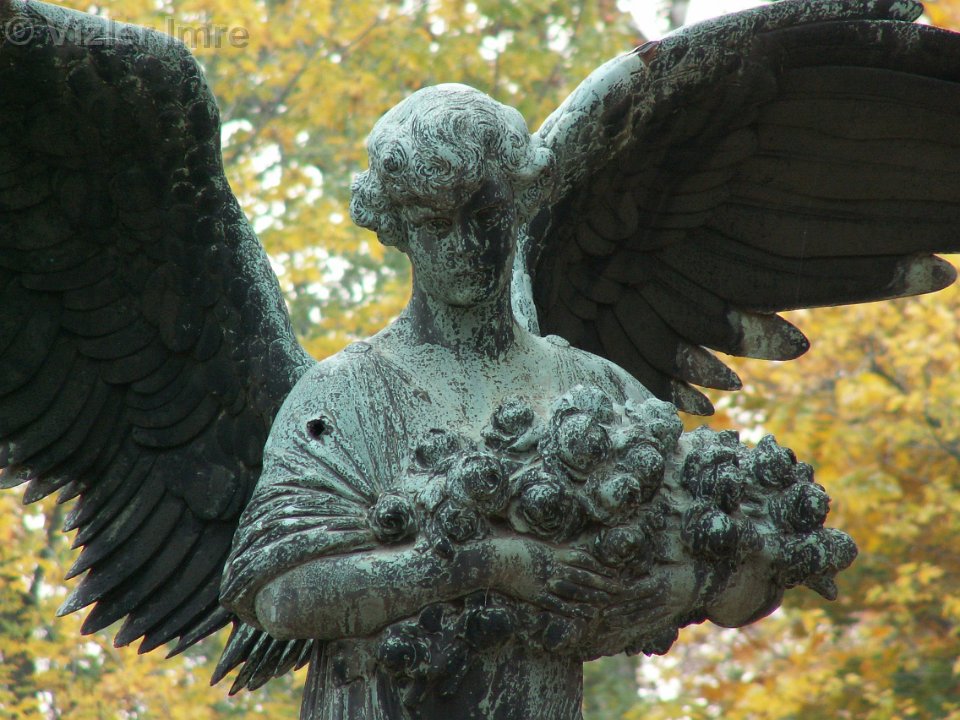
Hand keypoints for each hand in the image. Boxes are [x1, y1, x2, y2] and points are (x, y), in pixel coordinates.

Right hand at [486, 535, 624, 617]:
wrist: (492, 560)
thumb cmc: (510, 548)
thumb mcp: (534, 544)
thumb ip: (551, 550)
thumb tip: (565, 552)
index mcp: (553, 552)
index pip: (583, 559)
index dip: (599, 566)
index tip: (612, 571)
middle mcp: (553, 567)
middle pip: (584, 575)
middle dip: (603, 582)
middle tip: (620, 588)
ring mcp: (545, 582)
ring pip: (575, 590)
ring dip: (593, 596)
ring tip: (608, 600)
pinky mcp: (537, 595)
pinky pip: (559, 605)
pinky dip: (574, 610)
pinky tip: (586, 614)